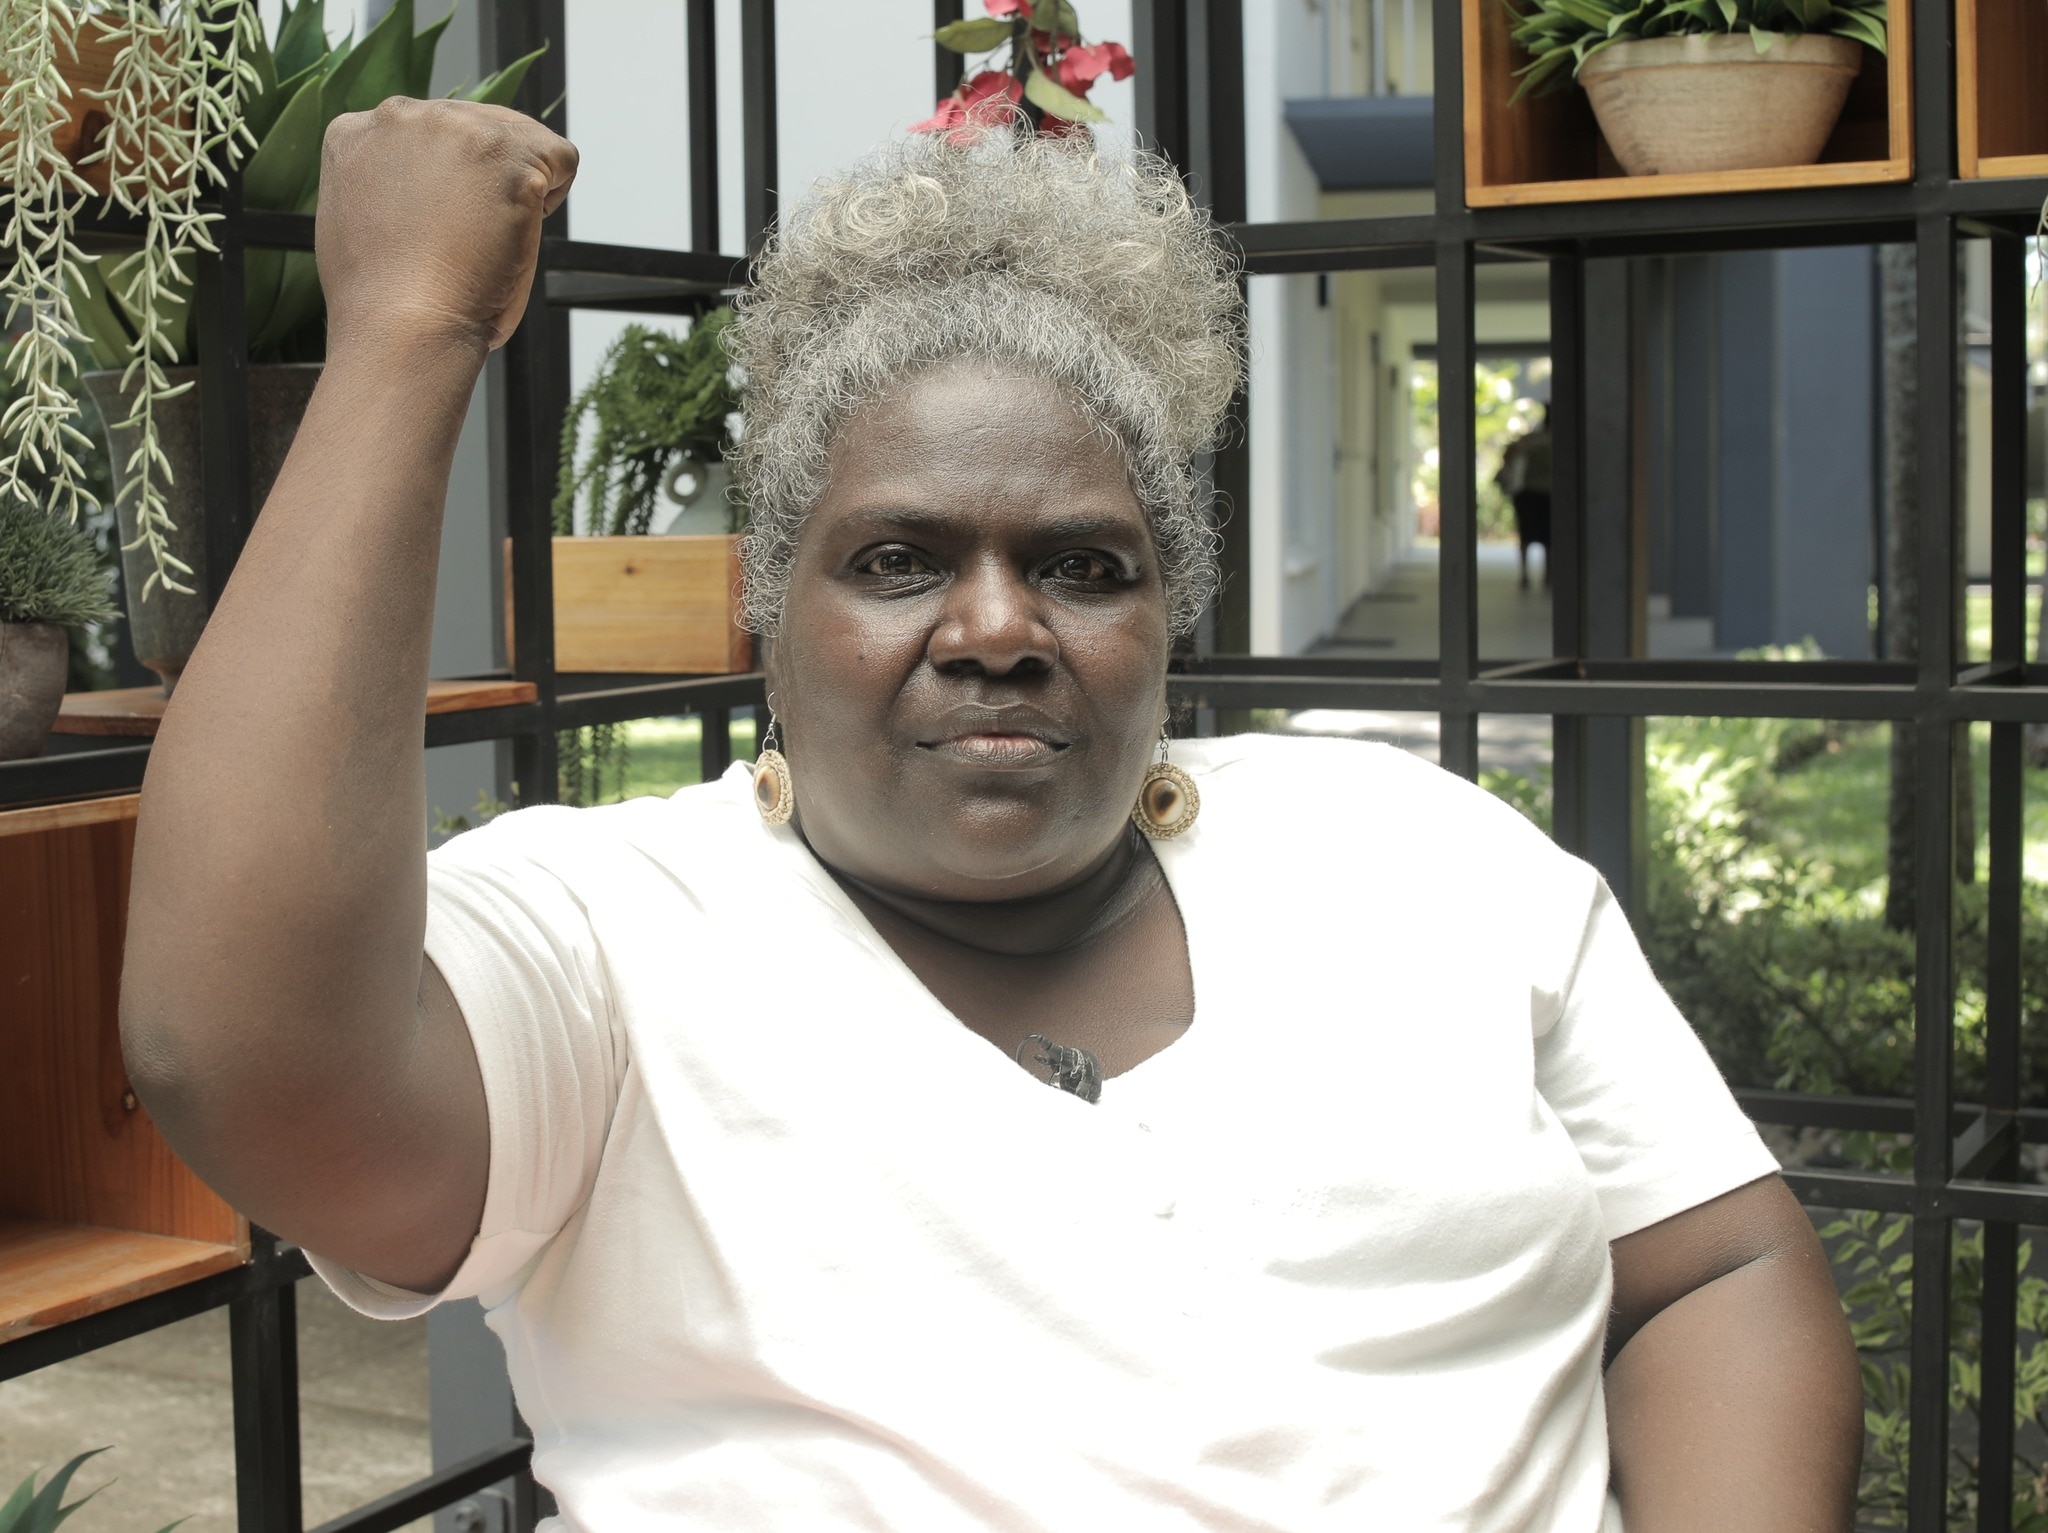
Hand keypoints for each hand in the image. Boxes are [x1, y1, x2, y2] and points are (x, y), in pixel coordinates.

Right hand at [316, 97, 577, 357]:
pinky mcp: (505, 149)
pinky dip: (554, 197)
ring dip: (518, 189)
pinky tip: (515, 231)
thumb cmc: (386, 302)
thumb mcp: (363, 221)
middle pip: (477, 128)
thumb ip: (389, 186)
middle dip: (485, 181)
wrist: (400, 328)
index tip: (440, 226)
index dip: (449, 183)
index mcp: (356, 132)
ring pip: (520, 139)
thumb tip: (429, 189)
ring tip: (485, 238)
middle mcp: (400, 115)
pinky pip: (560, 158)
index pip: (429, 136)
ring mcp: (453, 126)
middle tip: (466, 241)